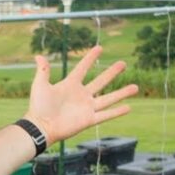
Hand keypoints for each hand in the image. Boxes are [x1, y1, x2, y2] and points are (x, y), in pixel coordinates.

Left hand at [23, 46, 138, 144]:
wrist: (41, 127)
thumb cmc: (39, 107)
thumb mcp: (40, 85)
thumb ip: (43, 71)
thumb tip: (38, 56)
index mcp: (70, 84)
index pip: (83, 68)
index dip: (90, 58)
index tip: (100, 48)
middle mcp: (81, 95)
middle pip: (100, 81)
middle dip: (112, 72)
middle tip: (123, 63)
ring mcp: (86, 108)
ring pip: (109, 98)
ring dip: (122, 93)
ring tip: (136, 87)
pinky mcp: (89, 120)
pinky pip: (106, 115)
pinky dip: (117, 112)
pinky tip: (129, 107)